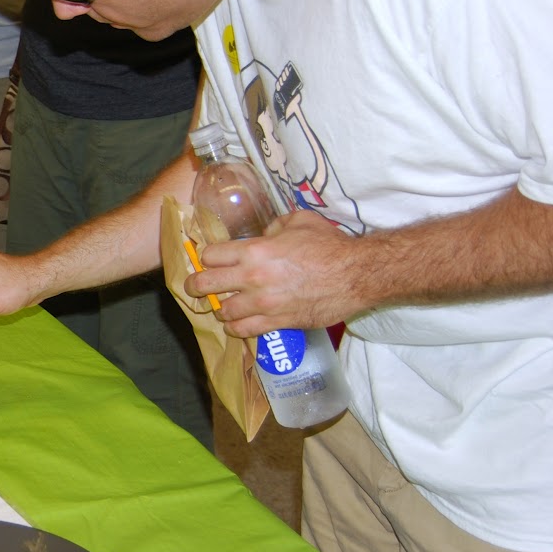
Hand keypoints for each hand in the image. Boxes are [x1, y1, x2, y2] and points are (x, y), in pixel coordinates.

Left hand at [185, 210, 360, 336]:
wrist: (357, 275)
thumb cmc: (330, 245)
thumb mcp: (299, 222)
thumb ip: (274, 227)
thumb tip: (263, 234)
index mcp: (254, 251)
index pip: (210, 256)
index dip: (206, 257)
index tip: (207, 260)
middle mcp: (253, 278)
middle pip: (206, 285)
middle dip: (196, 286)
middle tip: (195, 287)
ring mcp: (264, 303)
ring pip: (223, 311)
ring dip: (219, 308)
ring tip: (221, 306)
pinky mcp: (277, 322)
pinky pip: (244, 330)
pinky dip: (235, 328)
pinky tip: (236, 323)